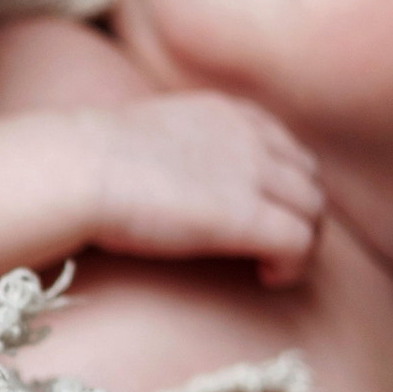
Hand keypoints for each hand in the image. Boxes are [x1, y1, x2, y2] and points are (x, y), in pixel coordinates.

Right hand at [69, 93, 326, 284]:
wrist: (79, 170)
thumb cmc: (89, 161)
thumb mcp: (148, 135)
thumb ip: (177, 147)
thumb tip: (165, 176)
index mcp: (226, 114)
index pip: (285, 146)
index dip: (282, 185)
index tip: (259, 212)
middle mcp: (250, 138)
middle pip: (308, 179)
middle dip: (297, 215)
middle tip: (269, 247)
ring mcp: (254, 176)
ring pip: (314, 211)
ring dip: (301, 242)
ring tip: (268, 265)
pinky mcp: (249, 217)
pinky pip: (301, 243)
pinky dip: (293, 265)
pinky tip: (266, 277)